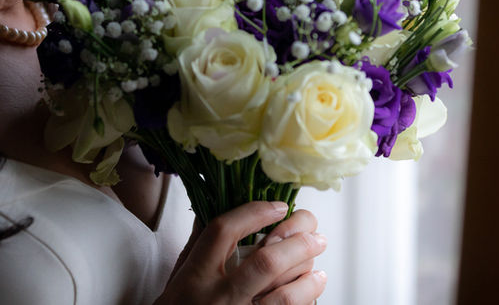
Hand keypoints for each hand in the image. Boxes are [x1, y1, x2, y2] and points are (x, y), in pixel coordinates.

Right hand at [157, 201, 326, 304]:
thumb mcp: (179, 275)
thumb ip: (199, 242)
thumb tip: (215, 203)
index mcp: (197, 274)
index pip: (224, 231)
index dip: (255, 213)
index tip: (279, 206)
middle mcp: (219, 297)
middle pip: (267, 263)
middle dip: (298, 244)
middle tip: (315, 235)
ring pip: (285, 297)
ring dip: (308, 278)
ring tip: (319, 269)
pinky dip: (305, 302)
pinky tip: (311, 292)